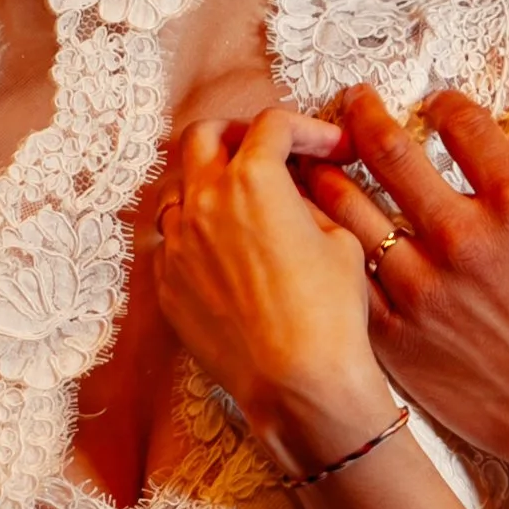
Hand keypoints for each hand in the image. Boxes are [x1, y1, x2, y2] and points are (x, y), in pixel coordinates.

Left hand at [152, 106, 397, 476]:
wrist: (297, 383)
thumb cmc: (329, 313)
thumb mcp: (341, 241)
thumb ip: (314, 201)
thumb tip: (299, 193)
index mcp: (253, 180)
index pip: (272, 126)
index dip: (307, 129)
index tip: (329, 147)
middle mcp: (204, 201)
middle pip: (203, 137)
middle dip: (237, 136)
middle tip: (266, 153)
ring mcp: (177, 243)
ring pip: (178, 187)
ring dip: (208, 184)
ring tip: (240, 204)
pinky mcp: (167, 284)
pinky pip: (171, 241)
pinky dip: (196, 233)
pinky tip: (226, 253)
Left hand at [309, 88, 508, 503]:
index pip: (464, 126)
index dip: (445, 103)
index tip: (436, 101)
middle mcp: (463, 240)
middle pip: (391, 155)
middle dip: (366, 116)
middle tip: (353, 100)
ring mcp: (423, 291)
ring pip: (353, 214)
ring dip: (329, 175)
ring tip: (316, 158)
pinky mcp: (400, 339)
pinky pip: (348, 281)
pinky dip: (327, 249)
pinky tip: (318, 235)